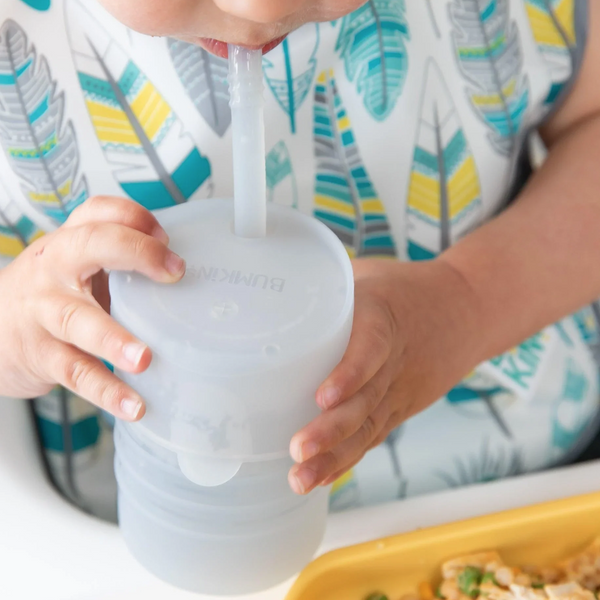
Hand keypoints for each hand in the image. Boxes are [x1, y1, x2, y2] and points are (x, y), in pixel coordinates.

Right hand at [0, 197, 184, 420]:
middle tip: (174, 274)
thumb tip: (181, 269)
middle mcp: (55, 269)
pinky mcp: (41, 354)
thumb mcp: (76, 268)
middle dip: (135, 253)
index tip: (168, 238)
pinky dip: (106, 390)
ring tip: (144, 359)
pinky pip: (76, 372)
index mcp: (70, 243)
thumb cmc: (49, 296)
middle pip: (91, 244)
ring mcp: (44, 311)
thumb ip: (118, 262)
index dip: (135, 216)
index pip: (100, 211)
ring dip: (114, 339)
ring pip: (80, 319)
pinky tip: (133, 404)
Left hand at [288, 258, 483, 494]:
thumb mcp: (369, 273)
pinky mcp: (400, 407)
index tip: (323, 397)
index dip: (350, 373)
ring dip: (335, 455)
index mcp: (384, 316)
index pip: (371, 347)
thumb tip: (272, 293)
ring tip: (301, 478)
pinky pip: (374, 436)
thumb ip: (327, 285)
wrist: (468, 310)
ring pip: (369, 426)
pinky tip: (320, 478)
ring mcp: (399, 389)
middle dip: (332, 429)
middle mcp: (394, 359)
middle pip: (366, 399)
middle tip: (298, 449)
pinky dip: (347, 458)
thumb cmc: (407, 289)